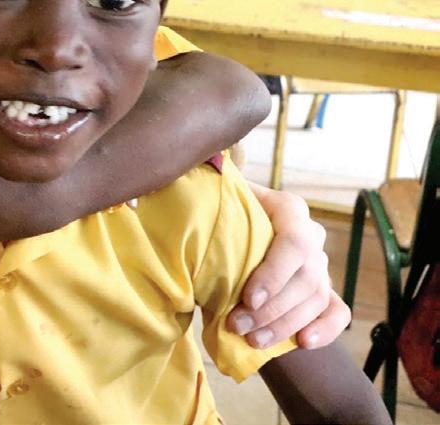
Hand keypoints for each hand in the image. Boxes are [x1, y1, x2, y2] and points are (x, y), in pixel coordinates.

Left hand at [229, 183, 348, 348]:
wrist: (233, 226)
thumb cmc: (220, 211)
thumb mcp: (218, 197)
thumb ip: (213, 194)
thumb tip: (195, 188)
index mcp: (289, 208)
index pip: (294, 243)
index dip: (274, 274)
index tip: (247, 298)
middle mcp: (311, 235)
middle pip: (304, 278)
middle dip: (270, 309)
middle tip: (237, 326)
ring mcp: (320, 264)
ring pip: (315, 299)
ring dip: (284, 325)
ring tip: (252, 339)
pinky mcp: (324, 290)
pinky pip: (336, 311)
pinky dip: (324, 329)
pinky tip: (302, 342)